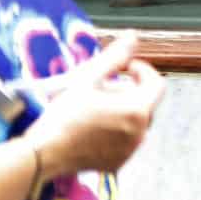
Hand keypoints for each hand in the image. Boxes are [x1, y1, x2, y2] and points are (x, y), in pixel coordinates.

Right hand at [27, 35, 164, 177]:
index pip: (157, 83)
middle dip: (130, 91)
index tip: (125, 67)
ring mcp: (130, 150)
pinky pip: (125, 140)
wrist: (43, 154)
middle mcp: (141, 132)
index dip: (142, 71)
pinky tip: (91, 127)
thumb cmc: (64, 115)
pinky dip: (115, 130)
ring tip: (94, 107)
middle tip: (102, 86)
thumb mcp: (87, 80)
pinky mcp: (118, 163)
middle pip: (145, 103)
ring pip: (135, 122)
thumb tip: (133, 36)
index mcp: (138, 110)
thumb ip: (114, 58)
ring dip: (122, 110)